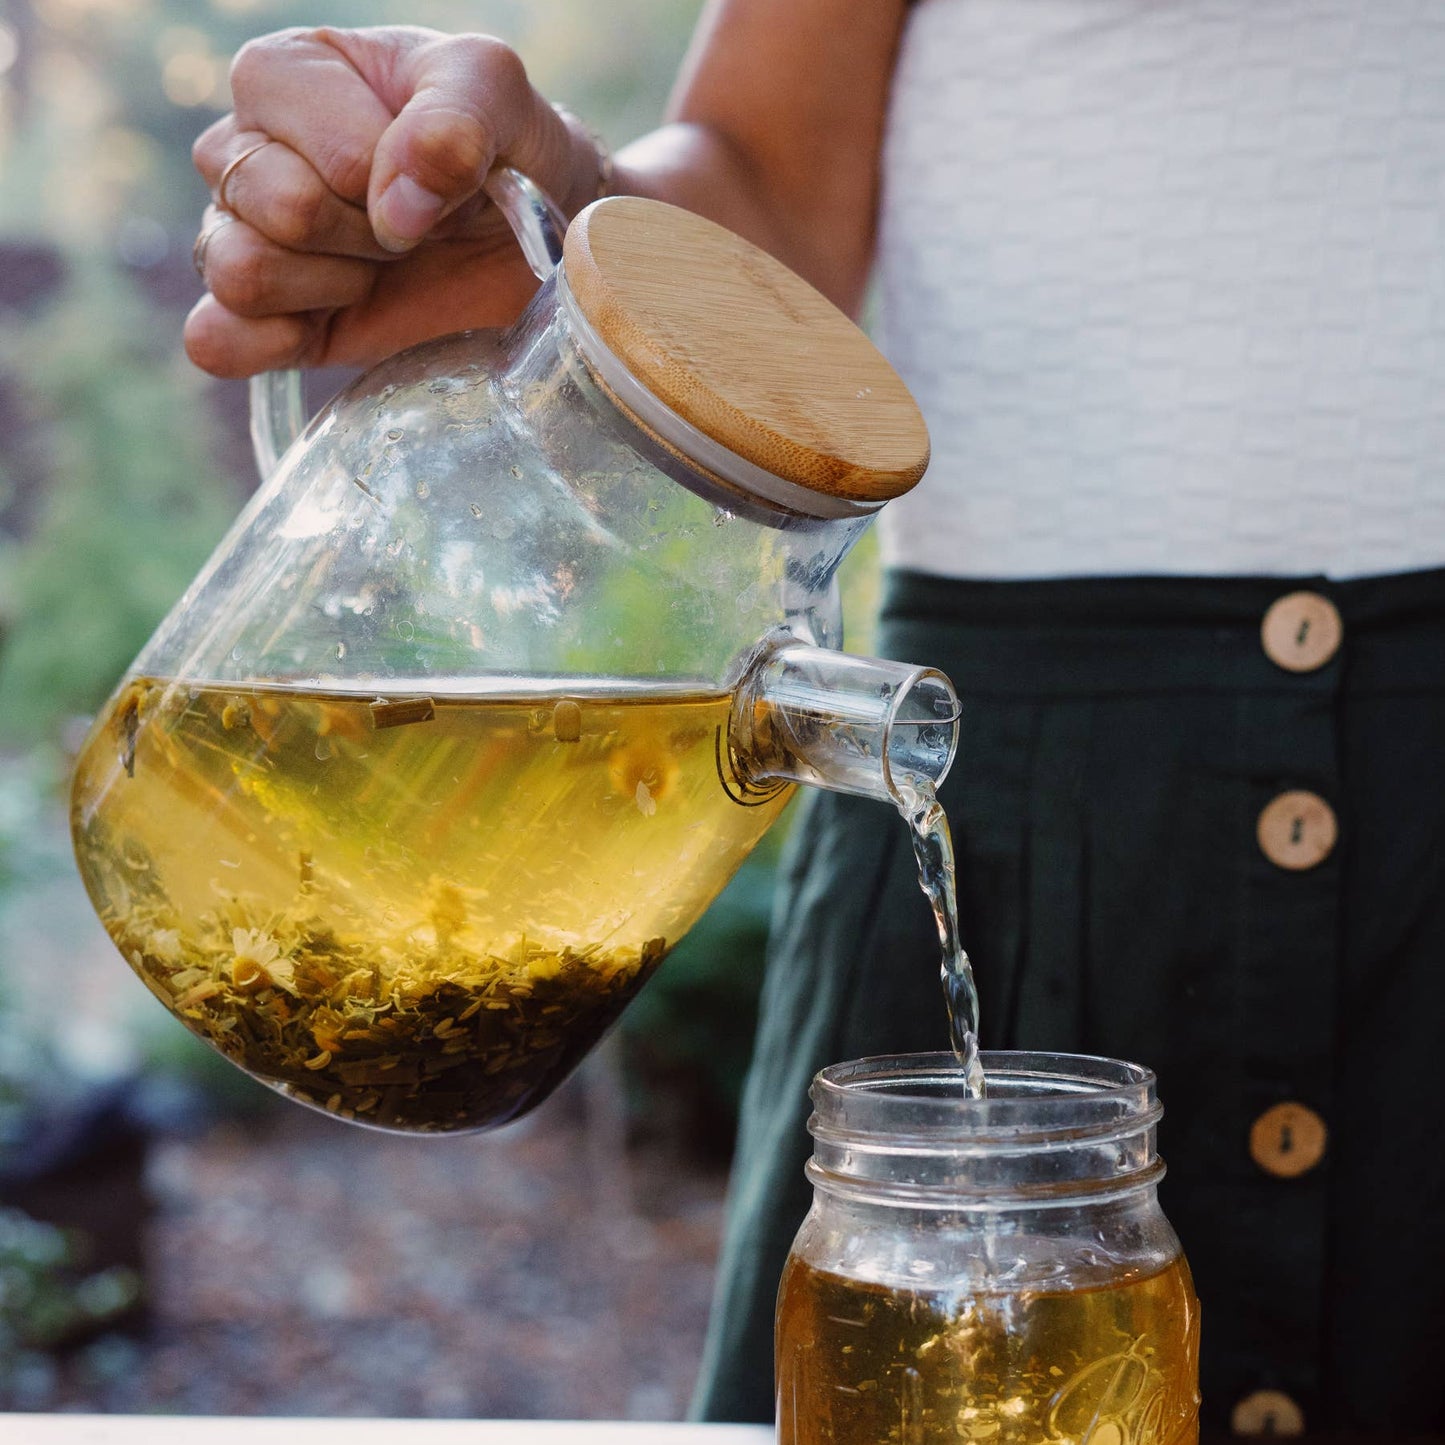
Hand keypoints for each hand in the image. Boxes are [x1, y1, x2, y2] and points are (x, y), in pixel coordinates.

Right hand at [185, 26, 601, 377]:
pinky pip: (217, 341)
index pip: (312, 141)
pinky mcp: (260, 322)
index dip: (387, 174)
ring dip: (337, 284)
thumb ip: (456, 118)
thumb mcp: (498, 92)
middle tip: (413, 231)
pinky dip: (273, 343)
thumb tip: (396, 204)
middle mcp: (243, 149)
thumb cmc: (506, 150)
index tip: (432, 173)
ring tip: (383, 268)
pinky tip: (335, 320)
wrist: (535, 243)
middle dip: (369, 235)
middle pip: (276, 208)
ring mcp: (241, 237)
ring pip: (240, 272)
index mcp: (284, 73)